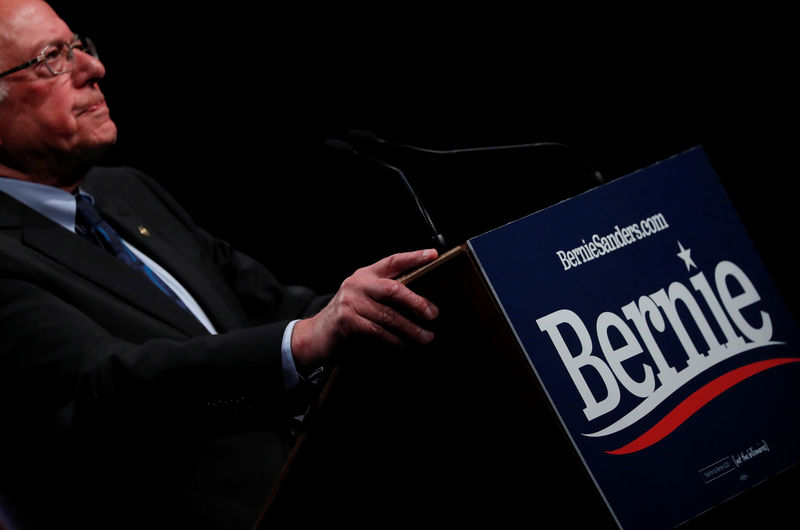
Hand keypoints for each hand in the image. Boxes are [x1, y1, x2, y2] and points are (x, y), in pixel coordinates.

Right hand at [291, 249, 439, 369]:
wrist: (317, 334)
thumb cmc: (348, 316)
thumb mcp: (364, 297)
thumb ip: (386, 293)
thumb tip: (421, 302)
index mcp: (366, 274)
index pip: (393, 261)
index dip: (414, 257)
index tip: (433, 255)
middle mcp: (358, 284)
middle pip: (394, 289)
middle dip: (416, 302)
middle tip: (433, 313)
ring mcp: (351, 302)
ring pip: (388, 315)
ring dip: (410, 328)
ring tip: (425, 337)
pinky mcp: (347, 321)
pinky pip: (377, 331)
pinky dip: (394, 340)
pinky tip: (404, 345)